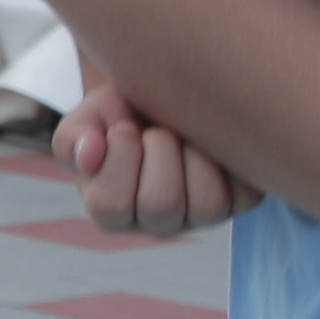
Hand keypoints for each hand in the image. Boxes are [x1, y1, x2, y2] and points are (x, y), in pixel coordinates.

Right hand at [54, 82, 262, 234]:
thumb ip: (74, 136)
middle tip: (157, 128)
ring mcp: (200, 216)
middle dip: (159, 150)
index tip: (123, 125)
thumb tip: (90, 154)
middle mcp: (158, 222)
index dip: (119, 156)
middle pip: (160, 205)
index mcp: (113, 210)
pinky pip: (244, 193)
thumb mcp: (90, 117)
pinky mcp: (239, 201)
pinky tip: (213, 138)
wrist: (166, 96)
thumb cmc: (123, 112)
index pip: (110, 204)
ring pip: (207, 204)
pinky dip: (231, 159)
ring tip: (186, 131)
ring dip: (197, 155)